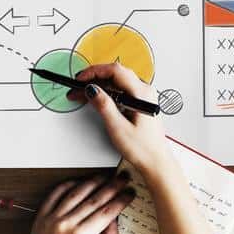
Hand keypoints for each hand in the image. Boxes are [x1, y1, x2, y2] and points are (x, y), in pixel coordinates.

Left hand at [10, 174, 135, 233]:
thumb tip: (114, 220)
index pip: (106, 212)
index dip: (121, 200)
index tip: (129, 193)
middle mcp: (65, 223)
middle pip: (93, 199)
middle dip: (111, 187)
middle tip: (121, 179)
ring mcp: (51, 218)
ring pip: (75, 193)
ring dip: (91, 182)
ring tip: (103, 177)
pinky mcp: (41, 216)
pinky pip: (54, 195)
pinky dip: (66, 186)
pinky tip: (76, 181)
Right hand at [71, 63, 171, 177]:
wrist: (156, 163)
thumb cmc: (143, 149)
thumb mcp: (118, 127)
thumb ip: (104, 105)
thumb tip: (91, 89)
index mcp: (142, 94)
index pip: (115, 71)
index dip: (94, 72)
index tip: (80, 79)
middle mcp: (144, 91)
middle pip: (114, 74)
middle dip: (93, 78)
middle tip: (77, 87)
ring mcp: (142, 97)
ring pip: (115, 82)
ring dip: (97, 85)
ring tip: (81, 94)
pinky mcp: (138, 102)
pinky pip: (119, 90)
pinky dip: (104, 92)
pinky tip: (94, 99)